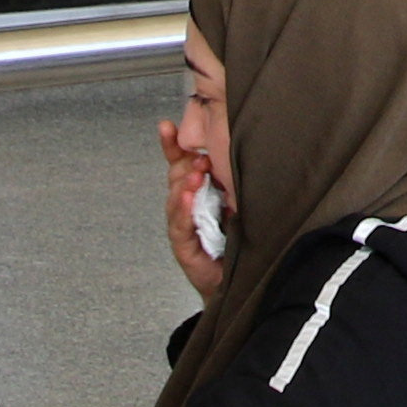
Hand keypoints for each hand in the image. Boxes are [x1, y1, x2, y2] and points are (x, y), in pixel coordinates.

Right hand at [154, 115, 226, 296]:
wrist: (239, 279)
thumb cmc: (238, 240)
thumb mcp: (238, 201)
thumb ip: (231, 178)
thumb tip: (237, 146)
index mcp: (199, 191)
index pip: (182, 164)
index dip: (173, 146)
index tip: (167, 127)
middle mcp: (187, 207)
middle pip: (176, 178)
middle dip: (182, 163)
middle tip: (196, 154)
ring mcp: (183, 227)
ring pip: (176, 201)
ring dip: (185, 186)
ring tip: (195, 175)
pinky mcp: (185, 248)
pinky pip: (181, 227)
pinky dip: (184, 212)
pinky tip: (188, 200)